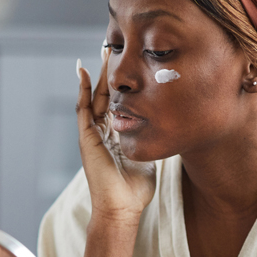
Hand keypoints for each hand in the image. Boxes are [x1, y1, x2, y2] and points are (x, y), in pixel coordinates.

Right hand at [76, 48, 156, 225]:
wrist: (121, 208)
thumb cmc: (136, 190)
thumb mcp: (151, 157)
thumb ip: (156, 142)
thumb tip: (174, 130)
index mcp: (118, 135)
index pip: (120, 103)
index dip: (125, 84)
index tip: (132, 64)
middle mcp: (103, 131)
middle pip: (106, 95)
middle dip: (111, 72)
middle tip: (116, 48)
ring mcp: (93, 134)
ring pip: (95, 96)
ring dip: (99, 74)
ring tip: (103, 51)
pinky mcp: (86, 137)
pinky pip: (83, 108)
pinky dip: (83, 89)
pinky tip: (84, 71)